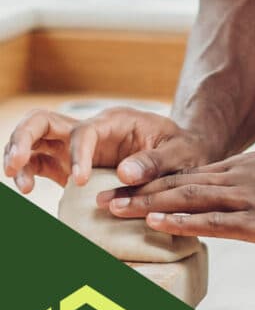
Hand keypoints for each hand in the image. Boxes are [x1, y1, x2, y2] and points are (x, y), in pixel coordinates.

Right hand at [2, 106, 215, 193]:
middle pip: (44, 121)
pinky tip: (25, 188)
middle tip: (14, 164)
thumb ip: (156, 162)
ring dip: (19, 156)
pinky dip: (28, 172)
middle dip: (23, 139)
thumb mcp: (180, 153)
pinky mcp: (70, 166)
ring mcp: (76, 148)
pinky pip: (40, 163)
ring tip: (19, 183)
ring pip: (35, 139)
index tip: (79, 181)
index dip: (77, 154)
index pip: (83, 131)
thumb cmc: (182, 149)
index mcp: (115, 122)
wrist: (182, 155)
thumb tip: (125, 174)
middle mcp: (91, 131)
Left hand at [99, 150, 254, 246]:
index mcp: (246, 167)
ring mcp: (248, 197)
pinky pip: (214, 220)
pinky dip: (182, 220)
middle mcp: (239, 177)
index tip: (123, 188)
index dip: (153, 181)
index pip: (190, 173)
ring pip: (188, 197)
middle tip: (100, 198)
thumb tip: (242, 189)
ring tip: (113, 209)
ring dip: (147, 204)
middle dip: (137, 191)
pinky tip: (158, 223)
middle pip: (179, 182)